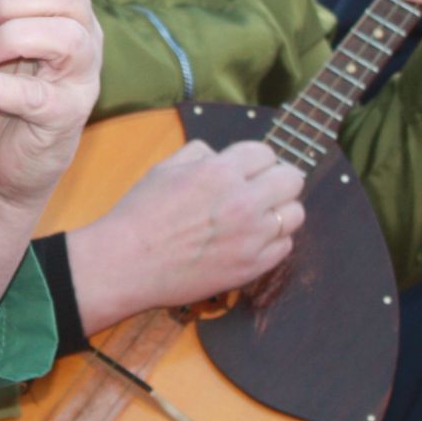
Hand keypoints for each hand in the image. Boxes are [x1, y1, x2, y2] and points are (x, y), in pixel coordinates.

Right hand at [66, 139, 304, 333]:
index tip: (249, 170)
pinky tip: (251, 241)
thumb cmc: (140, 214)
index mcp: (219, 171)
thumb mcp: (165, 168)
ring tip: (259, 217)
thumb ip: (200, 154)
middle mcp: (242, 201)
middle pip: (291, 179)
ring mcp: (251, 237)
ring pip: (295, 213)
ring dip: (280, 211)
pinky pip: (285, 247)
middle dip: (277, 180)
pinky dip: (273, 241)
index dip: (256, 160)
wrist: (126, 263)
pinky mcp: (252, 267)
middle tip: (262, 190)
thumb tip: (222, 156)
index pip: (266, 153)